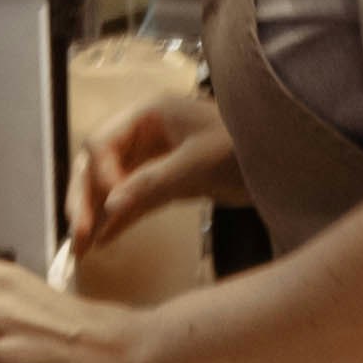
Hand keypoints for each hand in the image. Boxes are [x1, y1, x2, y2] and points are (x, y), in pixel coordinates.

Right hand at [69, 92, 237, 260]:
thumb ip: (153, 182)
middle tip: (76, 234)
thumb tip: (109, 206)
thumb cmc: (245, 149)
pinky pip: (134, 201)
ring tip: (80, 248)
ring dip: (96, 214)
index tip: (112, 206)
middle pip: (99, 164)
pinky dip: (119, 219)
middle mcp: (144, 133)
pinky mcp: (168, 182)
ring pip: (112, 186)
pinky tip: (103, 242)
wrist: (287, 161)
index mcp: (148, 114)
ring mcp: (154, 158)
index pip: (103, 142)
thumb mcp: (199, 164)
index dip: (100, 175)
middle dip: (85, 198)